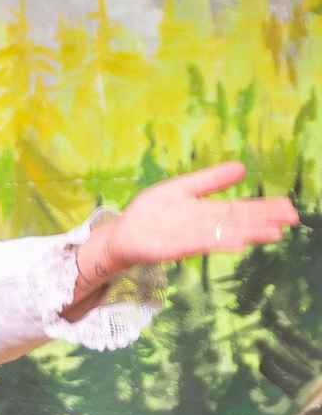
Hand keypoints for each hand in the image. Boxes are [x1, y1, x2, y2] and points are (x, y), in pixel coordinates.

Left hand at [75, 161, 299, 295]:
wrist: (122, 233)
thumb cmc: (152, 212)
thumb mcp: (182, 188)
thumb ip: (210, 180)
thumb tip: (242, 167)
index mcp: (206, 212)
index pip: (239, 210)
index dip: (263, 209)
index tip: (288, 208)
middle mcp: (202, 227)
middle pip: (236, 223)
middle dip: (263, 222)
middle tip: (291, 220)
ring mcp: (188, 238)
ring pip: (222, 235)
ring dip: (247, 234)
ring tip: (272, 233)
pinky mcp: (171, 248)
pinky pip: (196, 244)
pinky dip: (215, 242)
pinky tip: (234, 242)